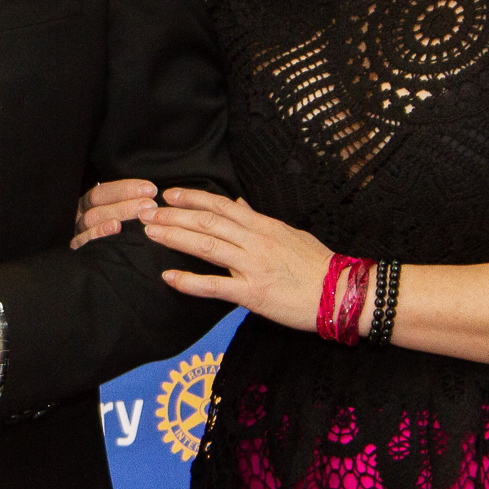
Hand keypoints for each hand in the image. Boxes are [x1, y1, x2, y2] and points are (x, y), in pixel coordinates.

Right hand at [70, 178, 159, 248]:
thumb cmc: (125, 238)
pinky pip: (83, 240)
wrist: (111, 277)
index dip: (126, 189)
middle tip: (150, 204)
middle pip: (97, 203)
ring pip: (91, 219)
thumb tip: (150, 193)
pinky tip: (115, 228)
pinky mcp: (78, 250)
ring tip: (139, 214)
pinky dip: (99, 232)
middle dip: (126, 201)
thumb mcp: (126, 219)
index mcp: (90, 205)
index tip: (150, 190)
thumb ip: (132, 206)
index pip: (103, 192)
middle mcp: (82, 216)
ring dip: (117, 213)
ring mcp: (79, 233)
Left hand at [141, 188, 333, 332]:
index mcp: (264, 226)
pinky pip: (216, 286)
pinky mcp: (253, 294)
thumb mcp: (290, 233)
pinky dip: (189, 281)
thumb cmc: (318, 265)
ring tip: (150, 232)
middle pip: (208, 221)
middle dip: (174, 215)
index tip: (169, 193)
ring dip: (175, 237)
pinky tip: (168, 277)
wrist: (343, 294)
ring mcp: (253, 266)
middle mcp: (256, 241)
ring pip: (207, 246)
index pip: (221, 205)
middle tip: (146, 211)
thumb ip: (259, 219)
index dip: (193, 197)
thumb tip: (238, 203)